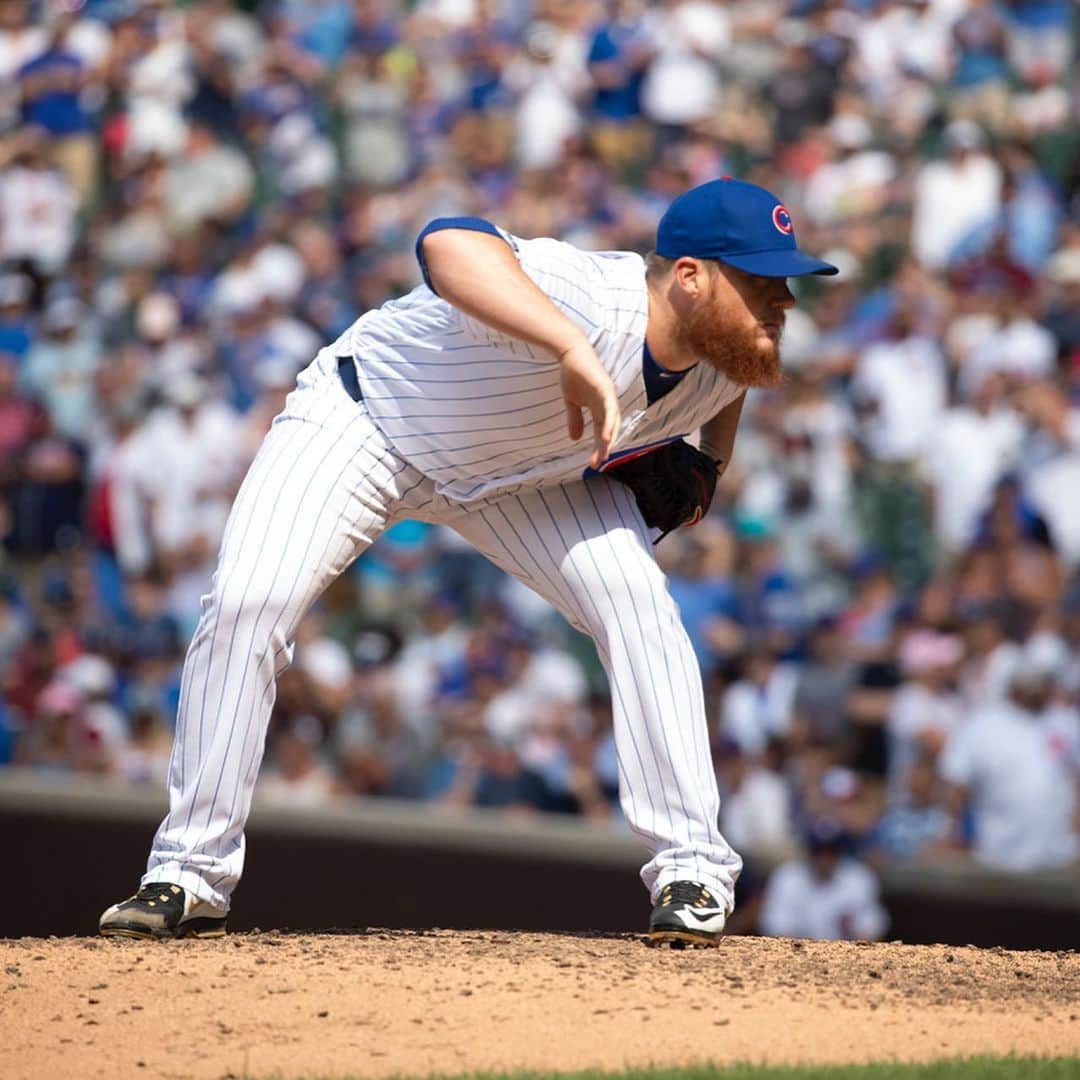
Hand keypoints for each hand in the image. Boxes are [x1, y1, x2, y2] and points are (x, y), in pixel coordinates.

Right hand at [558, 340, 620, 467]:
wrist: (570, 352)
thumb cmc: (573, 374)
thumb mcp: (571, 402)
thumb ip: (575, 419)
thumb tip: (575, 439)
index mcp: (600, 407)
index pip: (602, 431)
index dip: (599, 446)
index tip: (594, 462)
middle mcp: (607, 404)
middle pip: (609, 430)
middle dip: (604, 447)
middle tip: (597, 463)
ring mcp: (608, 396)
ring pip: (611, 422)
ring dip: (608, 440)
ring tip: (603, 455)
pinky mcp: (605, 389)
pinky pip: (609, 409)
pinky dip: (609, 424)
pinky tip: (607, 437)